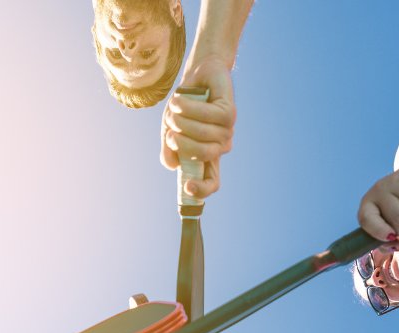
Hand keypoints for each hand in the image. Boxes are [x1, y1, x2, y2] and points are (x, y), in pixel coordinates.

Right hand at [160, 57, 235, 199]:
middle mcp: (219, 147)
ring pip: (202, 134)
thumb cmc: (184, 107)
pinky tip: (179, 100)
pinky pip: (206, 115)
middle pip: (202, 156)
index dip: (201, 190)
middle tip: (170, 128)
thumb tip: (172, 165)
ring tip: (174, 108)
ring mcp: (227, 131)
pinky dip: (187, 107)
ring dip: (181, 120)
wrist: (197, 76)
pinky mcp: (229, 112)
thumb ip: (169, 149)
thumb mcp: (170, 130)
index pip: (211, 183)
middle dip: (181, 142)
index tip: (187, 186)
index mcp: (206, 158)